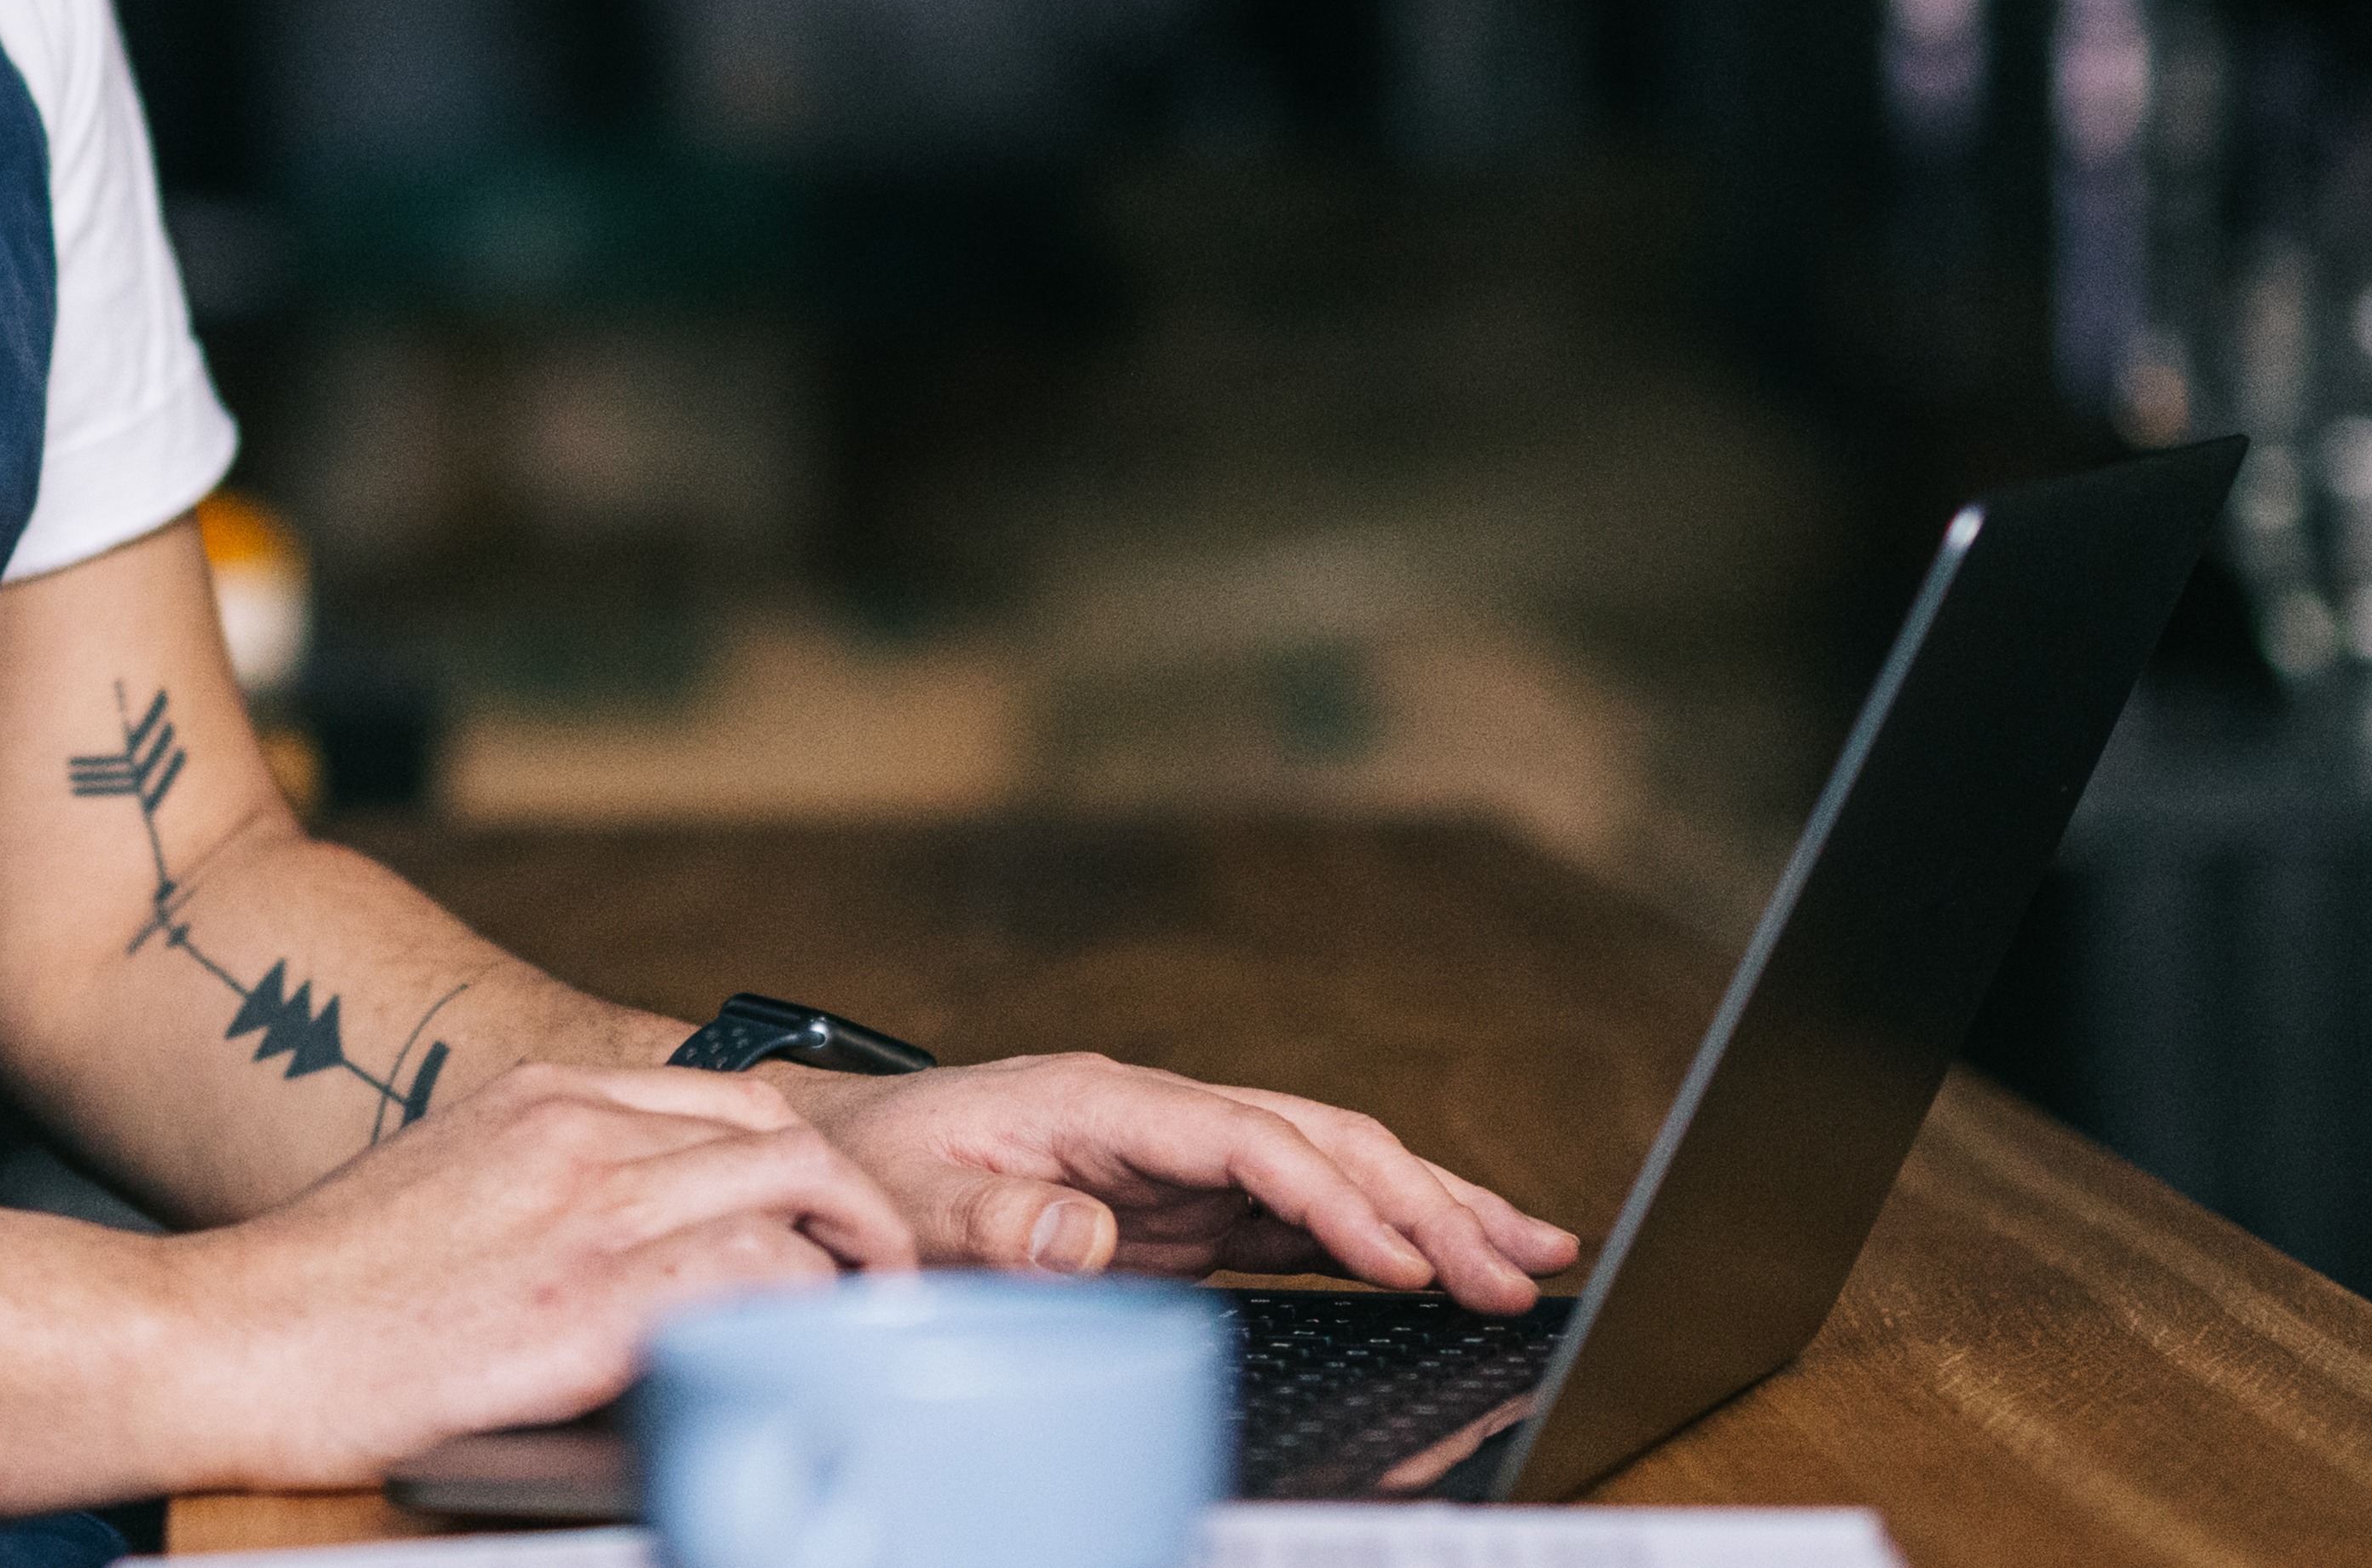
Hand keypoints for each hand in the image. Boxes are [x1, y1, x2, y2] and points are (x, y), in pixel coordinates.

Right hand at [161, 1060, 913, 1484]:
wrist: (228, 1339)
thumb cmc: (319, 1291)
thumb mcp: (446, 1184)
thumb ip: (542, 1185)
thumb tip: (626, 1231)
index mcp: (537, 1098)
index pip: (722, 1097)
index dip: (795, 1160)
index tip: (819, 1218)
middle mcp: (573, 1134)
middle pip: (779, 1132)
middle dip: (850, 1201)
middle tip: (870, 1270)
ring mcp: (585, 1212)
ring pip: (792, 1188)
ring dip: (849, 1253)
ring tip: (856, 1316)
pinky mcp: (588, 1305)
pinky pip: (753, 1277)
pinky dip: (795, 1310)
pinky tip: (788, 1351)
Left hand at [779, 1053, 1580, 1311]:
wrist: (838, 1155)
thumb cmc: (871, 1174)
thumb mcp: (910, 1203)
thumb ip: (993, 1221)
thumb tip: (1087, 1234)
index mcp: (1102, 1103)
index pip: (1247, 1140)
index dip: (1333, 1197)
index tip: (1405, 1256)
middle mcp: (1158, 1119)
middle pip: (1321, 1142)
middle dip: (1428, 1202)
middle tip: (1520, 1267)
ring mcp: (1179, 1160)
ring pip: (1333, 1169)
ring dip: (1433, 1210)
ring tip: (1533, 1255)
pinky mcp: (1183, 1205)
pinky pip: (1301, 1216)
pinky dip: (1382, 1238)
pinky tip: (1446, 1265)